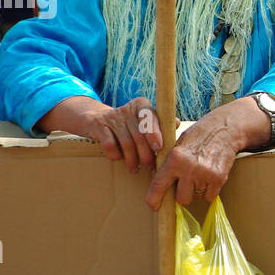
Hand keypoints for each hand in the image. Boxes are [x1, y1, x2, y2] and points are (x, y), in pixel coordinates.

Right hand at [38, 96, 162, 172]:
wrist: (98, 120)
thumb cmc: (130, 125)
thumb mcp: (145, 121)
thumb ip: (161, 124)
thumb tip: (176, 124)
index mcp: (142, 105)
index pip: (150, 117)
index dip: (155, 133)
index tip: (158, 148)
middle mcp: (127, 108)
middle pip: (139, 135)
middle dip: (146, 154)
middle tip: (150, 167)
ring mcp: (112, 116)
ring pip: (126, 143)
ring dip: (132, 160)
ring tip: (135, 169)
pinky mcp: (99, 125)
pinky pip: (110, 145)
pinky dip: (116, 155)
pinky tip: (119, 159)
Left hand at [145, 105, 245, 209]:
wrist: (224, 129)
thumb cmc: (198, 136)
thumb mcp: (178, 146)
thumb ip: (168, 164)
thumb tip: (159, 185)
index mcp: (174, 159)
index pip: (158, 185)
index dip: (154, 199)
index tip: (154, 206)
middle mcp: (188, 168)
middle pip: (181, 199)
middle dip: (183, 194)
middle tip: (187, 183)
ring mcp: (204, 174)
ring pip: (196, 197)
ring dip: (197, 190)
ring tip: (200, 174)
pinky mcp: (219, 178)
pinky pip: (210, 197)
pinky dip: (210, 191)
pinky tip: (210, 176)